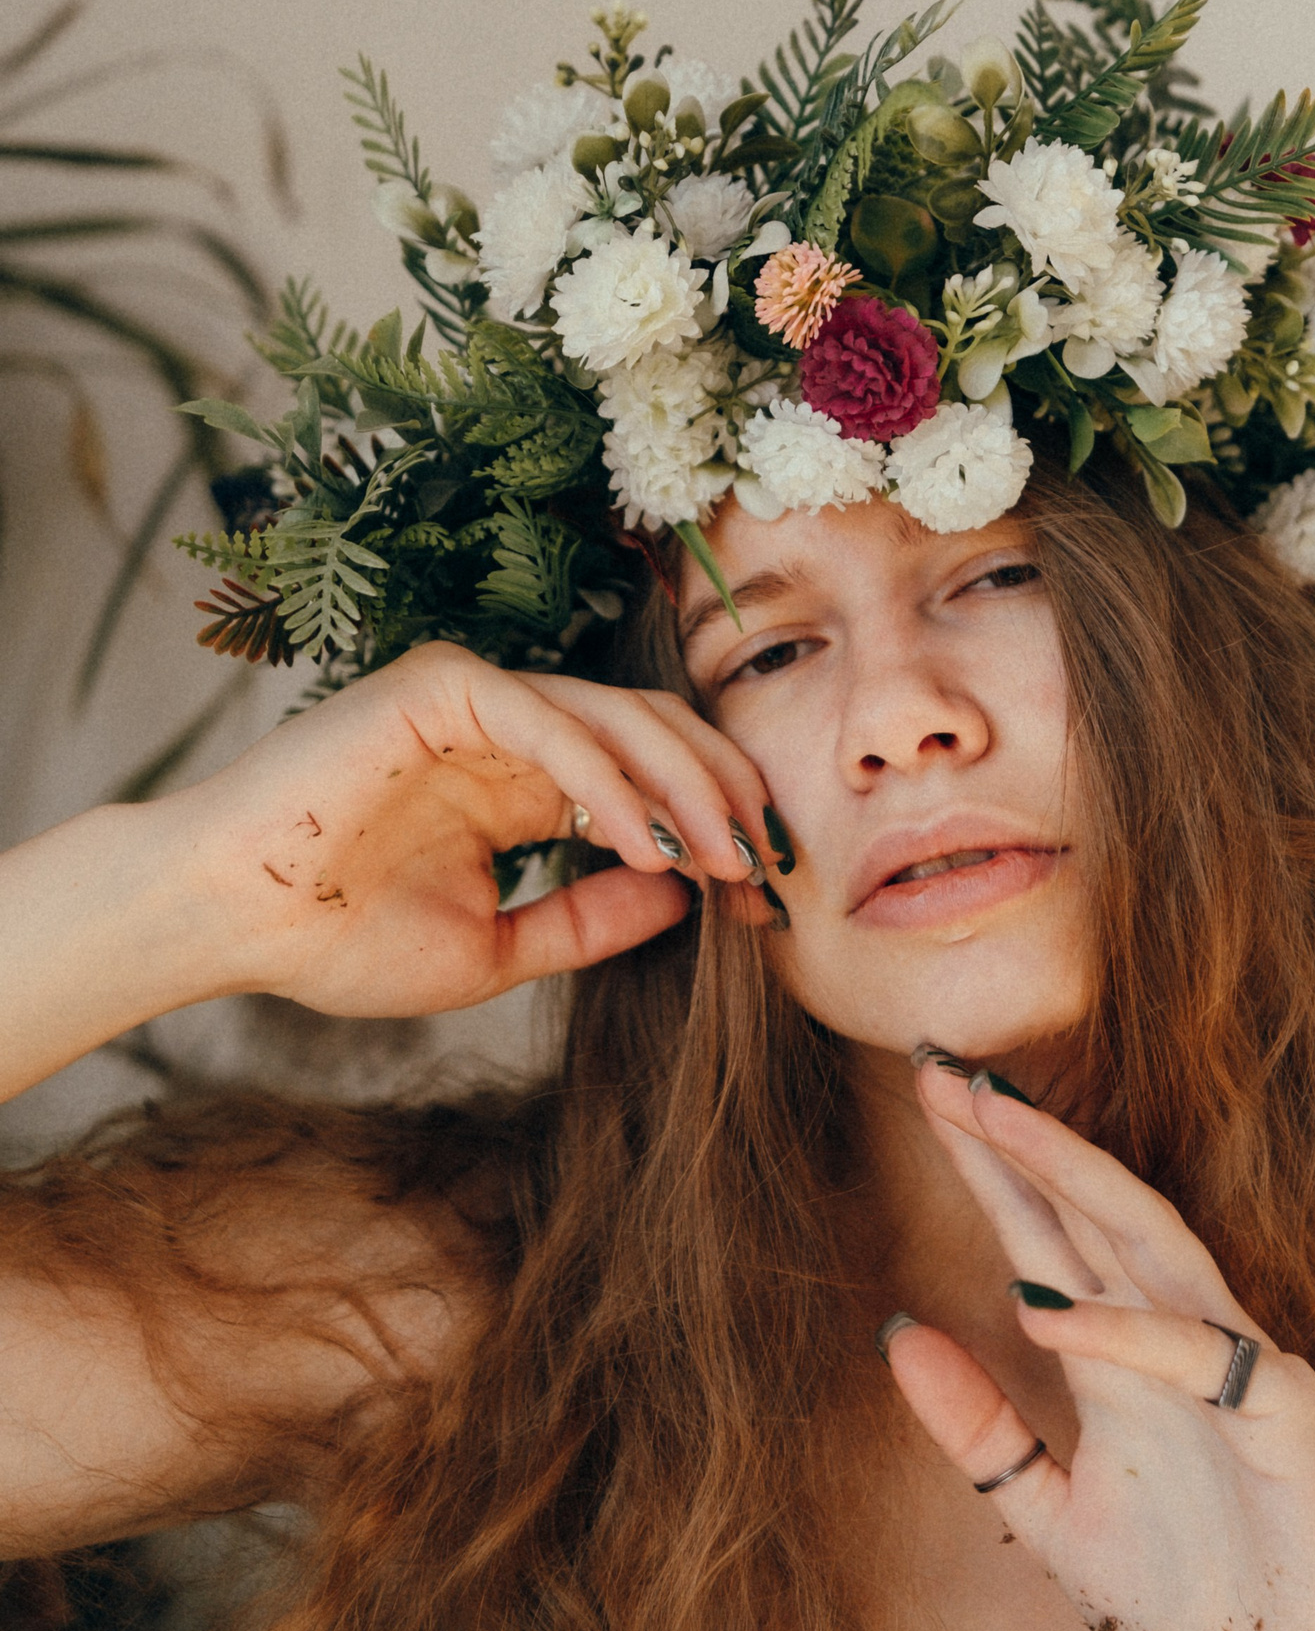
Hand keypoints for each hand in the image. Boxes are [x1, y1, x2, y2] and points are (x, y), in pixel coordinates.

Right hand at [162, 640, 783, 1020]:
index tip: (761, 898)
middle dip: (725, 795)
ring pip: (620, 715)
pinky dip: (610, 778)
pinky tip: (648, 840)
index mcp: (527, 778)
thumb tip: (688, 894)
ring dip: (686, 787)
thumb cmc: (339, 938)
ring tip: (726, 859)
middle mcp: (512, 724)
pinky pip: (551, 720)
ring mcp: (478, 694)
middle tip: (769, 869)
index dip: (716, 825)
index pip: (653, 775)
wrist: (228, 922)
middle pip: (658, 730)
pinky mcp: (441, 684)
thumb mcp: (498, 947)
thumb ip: (589, 920)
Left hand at [886, 1062, 1314, 1630]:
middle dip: (1017, 1139)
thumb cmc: (1194, 1596)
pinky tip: (1037, 1303)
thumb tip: (898, 1332)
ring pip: (1146, 1241)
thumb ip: (981, 1435)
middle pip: (1088, 1210)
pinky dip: (1114, 1327)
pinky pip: (1188, 1351)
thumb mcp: (1052, 1518)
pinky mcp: (1280, 1409)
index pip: (1043, 1234)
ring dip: (1071, 1176)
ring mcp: (1231, 1364)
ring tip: (995, 1120)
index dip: (988, 1167)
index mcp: (1119, 1355)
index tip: (925, 1092)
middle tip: (943, 1068)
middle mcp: (1172, 1337)